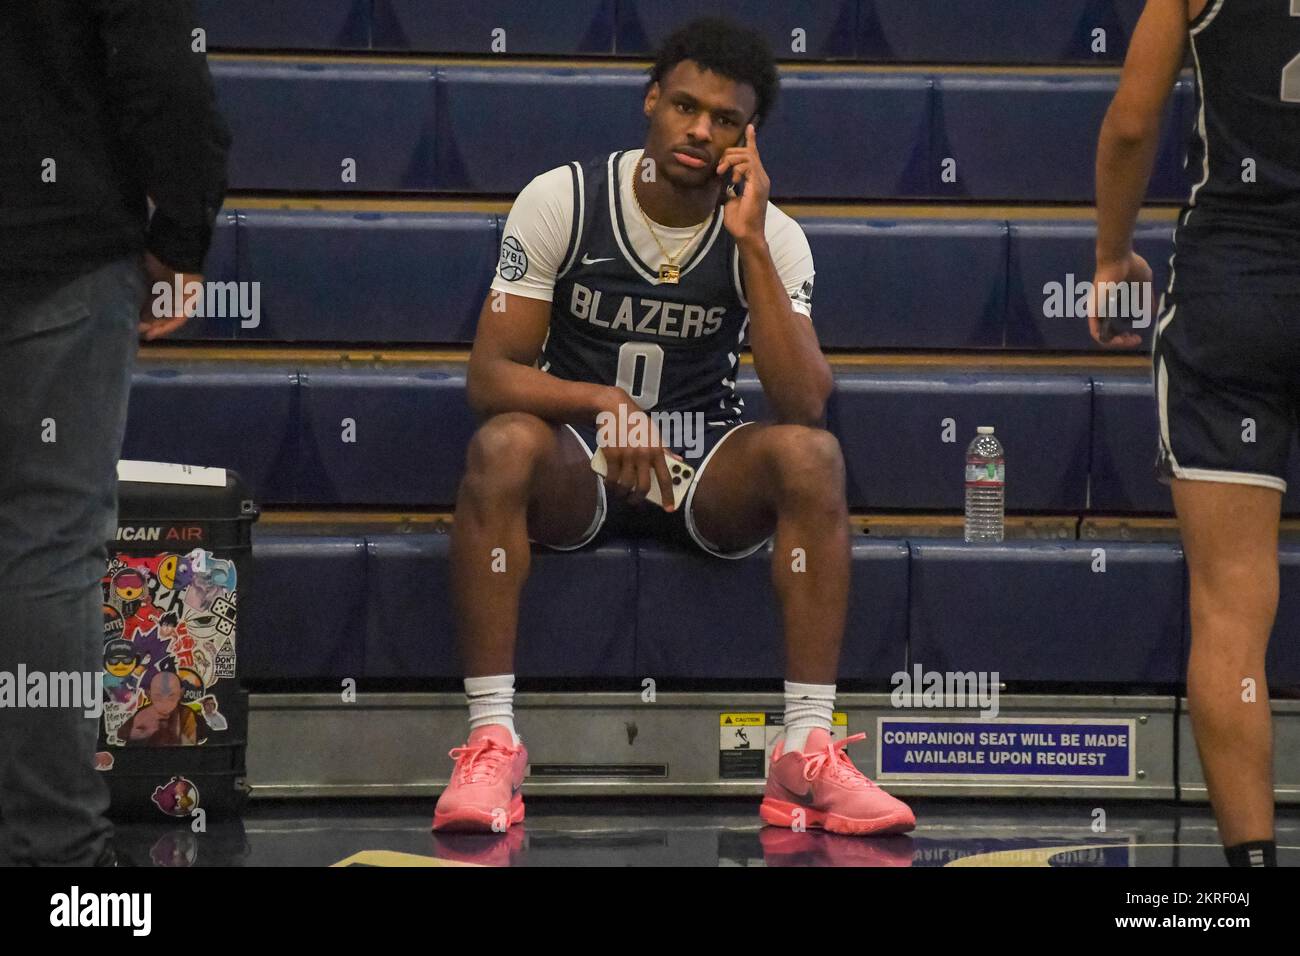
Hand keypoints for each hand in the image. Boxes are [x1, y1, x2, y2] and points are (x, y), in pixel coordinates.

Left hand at [139, 251, 199, 340]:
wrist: (174, 252)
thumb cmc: (180, 277)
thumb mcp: (172, 297)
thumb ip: (159, 311)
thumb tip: (144, 323)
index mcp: (188, 303)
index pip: (176, 321)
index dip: (163, 329)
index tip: (148, 336)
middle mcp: (178, 298)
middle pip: (164, 314)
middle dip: (152, 322)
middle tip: (137, 328)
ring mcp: (166, 288)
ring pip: (155, 305)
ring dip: (145, 312)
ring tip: (133, 319)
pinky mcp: (155, 279)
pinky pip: (147, 293)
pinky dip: (141, 300)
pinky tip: (132, 305)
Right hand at [596, 387, 683, 511]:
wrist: (614, 408)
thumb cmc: (636, 422)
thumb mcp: (654, 433)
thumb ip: (665, 449)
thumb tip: (678, 461)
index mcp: (657, 450)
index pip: (666, 478)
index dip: (668, 496)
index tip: (670, 509)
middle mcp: (643, 455)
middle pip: (643, 487)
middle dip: (638, 500)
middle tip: (635, 502)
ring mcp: (626, 456)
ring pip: (626, 486)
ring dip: (622, 494)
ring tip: (621, 494)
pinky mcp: (611, 455)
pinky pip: (611, 478)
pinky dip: (610, 485)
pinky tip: (610, 485)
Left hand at [716, 123, 768, 244]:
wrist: (746, 234)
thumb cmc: (739, 221)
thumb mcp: (730, 200)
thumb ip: (728, 188)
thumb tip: (721, 182)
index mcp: (756, 180)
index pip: (753, 155)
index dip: (751, 140)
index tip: (750, 127)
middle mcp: (761, 177)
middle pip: (747, 152)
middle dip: (730, 154)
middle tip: (719, 169)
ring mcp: (761, 180)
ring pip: (747, 156)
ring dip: (731, 160)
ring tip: (723, 173)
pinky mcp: (758, 184)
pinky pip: (749, 165)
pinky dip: (738, 168)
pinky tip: (734, 179)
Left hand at [1087, 252, 1149, 348]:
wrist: (1118, 258)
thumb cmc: (1130, 267)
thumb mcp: (1144, 285)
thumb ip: (1146, 299)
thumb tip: (1150, 315)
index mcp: (1113, 302)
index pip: (1117, 323)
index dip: (1126, 332)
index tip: (1139, 335)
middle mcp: (1104, 307)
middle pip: (1110, 331)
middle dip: (1123, 340)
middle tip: (1136, 339)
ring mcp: (1098, 309)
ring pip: (1103, 334)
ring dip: (1117, 342)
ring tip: (1131, 340)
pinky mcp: (1093, 310)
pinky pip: (1096, 332)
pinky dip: (1108, 339)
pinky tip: (1121, 341)